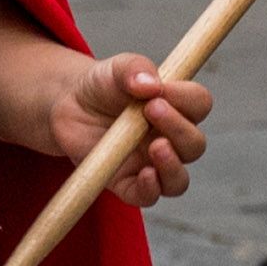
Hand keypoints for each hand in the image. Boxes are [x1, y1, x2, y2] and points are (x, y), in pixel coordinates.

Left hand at [42, 57, 212, 209]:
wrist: (67, 105)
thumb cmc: (101, 85)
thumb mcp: (115, 68)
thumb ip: (134, 68)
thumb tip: (150, 84)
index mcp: (176, 108)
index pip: (199, 104)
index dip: (186, 98)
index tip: (161, 90)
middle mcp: (170, 139)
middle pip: (194, 144)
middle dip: (179, 129)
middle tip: (151, 110)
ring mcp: (150, 165)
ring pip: (178, 180)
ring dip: (172, 166)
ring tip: (156, 146)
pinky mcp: (127, 183)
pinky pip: (147, 197)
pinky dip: (150, 190)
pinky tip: (145, 175)